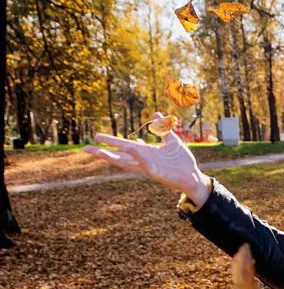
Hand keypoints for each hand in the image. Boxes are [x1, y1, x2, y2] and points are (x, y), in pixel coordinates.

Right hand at [83, 112, 210, 204]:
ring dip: (113, 157)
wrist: (193, 175)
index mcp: (145, 153)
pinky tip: (130, 148)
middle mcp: (143, 161)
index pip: (124, 147)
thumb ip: (163, 129)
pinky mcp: (155, 174)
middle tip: (86, 148)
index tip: (97, 137)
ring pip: (126, 163)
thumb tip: (156, 113)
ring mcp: (148, 168)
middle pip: (119, 157)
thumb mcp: (172, 141)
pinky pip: (143, 164)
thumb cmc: (182, 161)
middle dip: (103, 153)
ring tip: (99, 152)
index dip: (111, 142)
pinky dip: (137, 157)